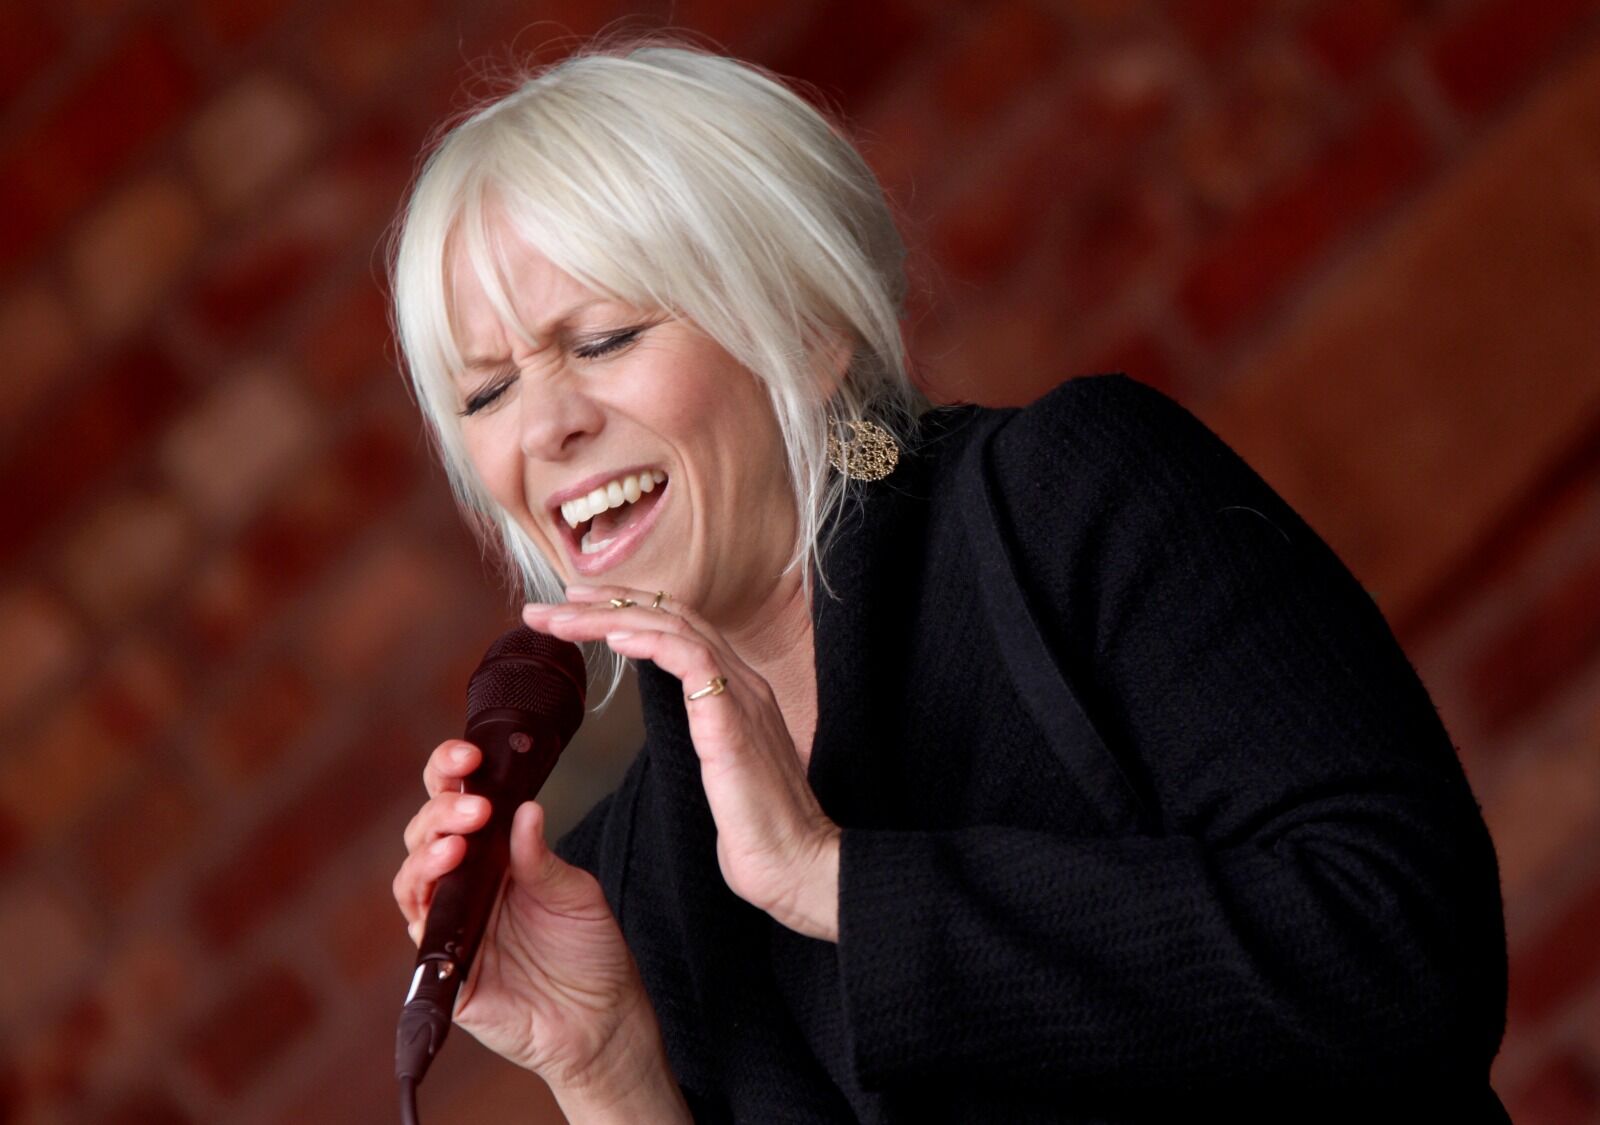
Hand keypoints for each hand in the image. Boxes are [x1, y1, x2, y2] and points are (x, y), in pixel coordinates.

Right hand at [392, 739, 684, 1115]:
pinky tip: (448, 878)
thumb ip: (541, 857)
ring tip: (459, 840)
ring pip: (410, 877)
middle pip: (424, 833)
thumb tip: (522, 809)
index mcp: (493, 856)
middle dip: (441, 809)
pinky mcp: (443, 970)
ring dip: (429, 850)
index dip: (450, 774)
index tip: (469, 756)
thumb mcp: (575, 892)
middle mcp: (463, 886)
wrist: (602, 1020)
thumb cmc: (589, 951)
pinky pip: (418, 931)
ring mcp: (448, 926)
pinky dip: (426, 900)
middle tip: (473, 805)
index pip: (456, 803)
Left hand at [523, 585, 841, 941]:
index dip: (629, 611)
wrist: (798, 866)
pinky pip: (692, 660)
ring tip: (562, 617)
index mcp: (738, 693)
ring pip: (674, 628)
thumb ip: (704, 739)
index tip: (578, 610)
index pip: (681, 629)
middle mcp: (743, 683)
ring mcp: (742, 697)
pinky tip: (614, 636)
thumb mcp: (722, 773)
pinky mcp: (733, 722)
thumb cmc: (760, 833)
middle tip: (554, 602)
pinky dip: (650, 641)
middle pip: (672, 615)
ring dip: (611, 617)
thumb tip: (679, 732)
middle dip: (608, 603)